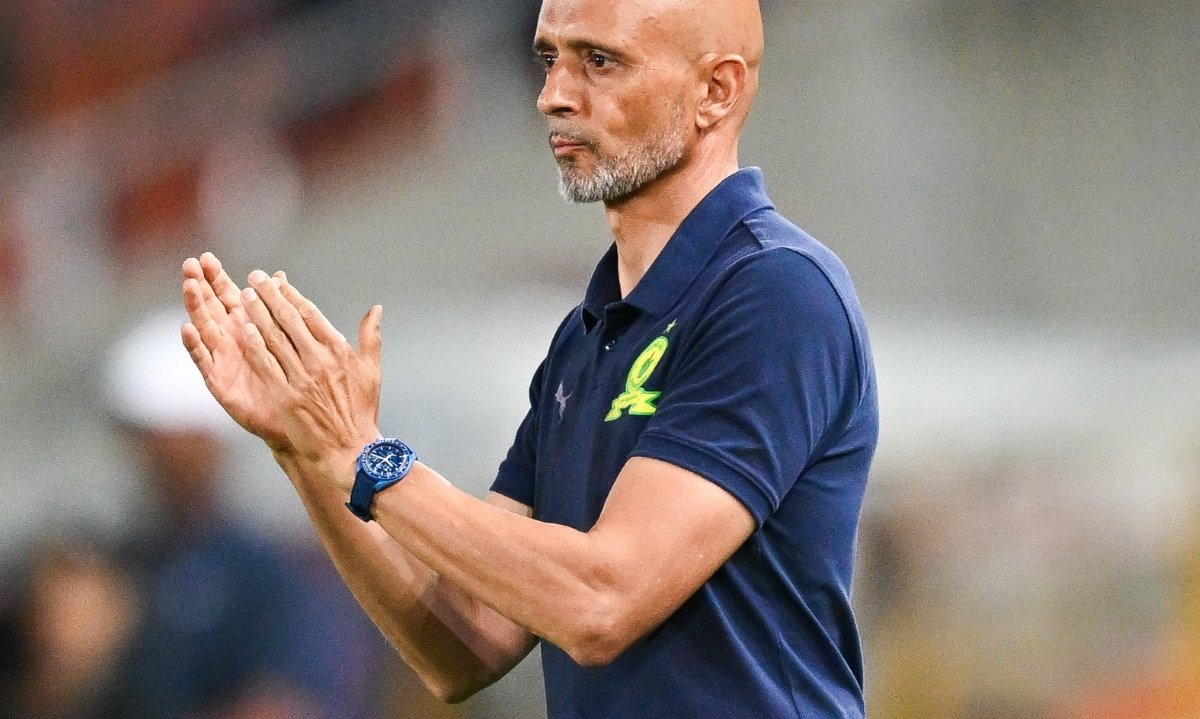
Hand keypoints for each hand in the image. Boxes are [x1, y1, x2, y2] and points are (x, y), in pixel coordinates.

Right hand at [181, 253, 292, 451]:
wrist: (296, 418)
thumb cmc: (295, 379)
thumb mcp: (294, 339)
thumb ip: (283, 308)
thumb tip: (280, 276)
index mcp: (249, 327)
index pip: (228, 296)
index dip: (216, 278)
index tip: (206, 257)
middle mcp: (231, 340)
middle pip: (211, 307)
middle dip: (199, 286)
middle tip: (189, 264)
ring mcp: (223, 360)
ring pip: (205, 329)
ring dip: (195, 308)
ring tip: (188, 287)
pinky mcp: (220, 382)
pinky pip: (205, 362)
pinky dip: (195, 345)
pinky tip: (187, 329)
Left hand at [238, 269, 383, 491]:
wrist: (351, 450)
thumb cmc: (361, 411)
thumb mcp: (372, 371)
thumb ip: (371, 337)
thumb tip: (377, 309)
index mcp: (340, 351)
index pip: (310, 314)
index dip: (290, 294)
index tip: (276, 279)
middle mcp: (320, 361)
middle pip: (289, 320)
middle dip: (269, 296)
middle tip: (254, 278)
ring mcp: (302, 378)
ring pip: (275, 338)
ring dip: (257, 314)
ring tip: (243, 297)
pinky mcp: (286, 396)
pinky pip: (266, 365)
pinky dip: (254, 345)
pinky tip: (243, 330)